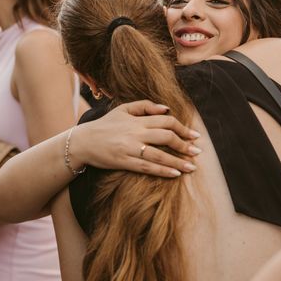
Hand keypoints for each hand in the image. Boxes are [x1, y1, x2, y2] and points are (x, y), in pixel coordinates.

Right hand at [72, 100, 201, 177]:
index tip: (195, 136)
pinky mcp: (124, 162)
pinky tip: (175, 174)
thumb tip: (167, 109)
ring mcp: (130, 148)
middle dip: (185, 145)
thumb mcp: (123, 109)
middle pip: (167, 136)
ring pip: (160, 154)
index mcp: (137, 120)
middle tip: (198, 152)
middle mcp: (136, 133)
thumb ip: (145, 106)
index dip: (183, 128)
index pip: (166, 121)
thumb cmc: (105, 125)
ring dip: (179, 161)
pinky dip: (163, 170)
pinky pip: (147, 167)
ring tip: (192, 167)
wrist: (82, 142)